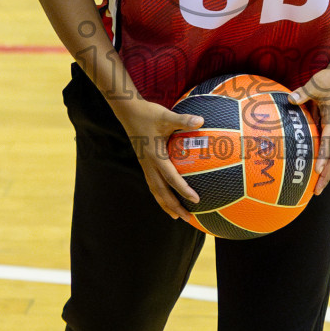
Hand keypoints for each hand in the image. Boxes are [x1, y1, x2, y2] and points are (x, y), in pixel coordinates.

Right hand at [111, 97, 205, 219]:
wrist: (128, 112)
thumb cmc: (149, 113)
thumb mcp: (166, 116)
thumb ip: (183, 120)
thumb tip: (201, 121)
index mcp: (155, 156)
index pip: (171, 178)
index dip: (183, 190)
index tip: (196, 200)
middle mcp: (149, 164)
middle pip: (162, 192)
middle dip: (175, 206)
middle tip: (188, 219)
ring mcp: (145, 165)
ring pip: (155, 190)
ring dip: (166, 205)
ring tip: (176, 217)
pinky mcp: (144, 163)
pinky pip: (153, 184)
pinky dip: (160, 195)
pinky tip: (166, 199)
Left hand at [287, 68, 329, 193]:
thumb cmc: (329, 80)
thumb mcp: (316, 84)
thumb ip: (304, 93)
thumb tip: (291, 99)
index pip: (329, 142)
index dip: (323, 157)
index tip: (317, 170)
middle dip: (326, 176)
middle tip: (316, 192)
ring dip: (326, 174)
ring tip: (316, 190)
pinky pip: (327, 151)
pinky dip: (322, 164)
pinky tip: (314, 174)